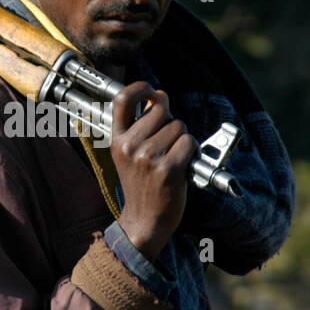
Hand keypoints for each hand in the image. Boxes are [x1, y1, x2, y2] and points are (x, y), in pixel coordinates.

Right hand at [109, 82, 196, 260]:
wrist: (145, 221)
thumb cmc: (142, 186)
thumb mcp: (130, 155)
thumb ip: (142, 126)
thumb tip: (160, 96)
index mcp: (117, 141)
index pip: (122, 100)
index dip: (140, 87)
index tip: (152, 91)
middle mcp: (130, 147)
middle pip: (161, 110)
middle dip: (170, 122)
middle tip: (167, 144)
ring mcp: (148, 157)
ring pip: (179, 126)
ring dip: (183, 140)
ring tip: (173, 159)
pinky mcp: (168, 169)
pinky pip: (189, 142)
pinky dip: (191, 152)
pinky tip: (182, 166)